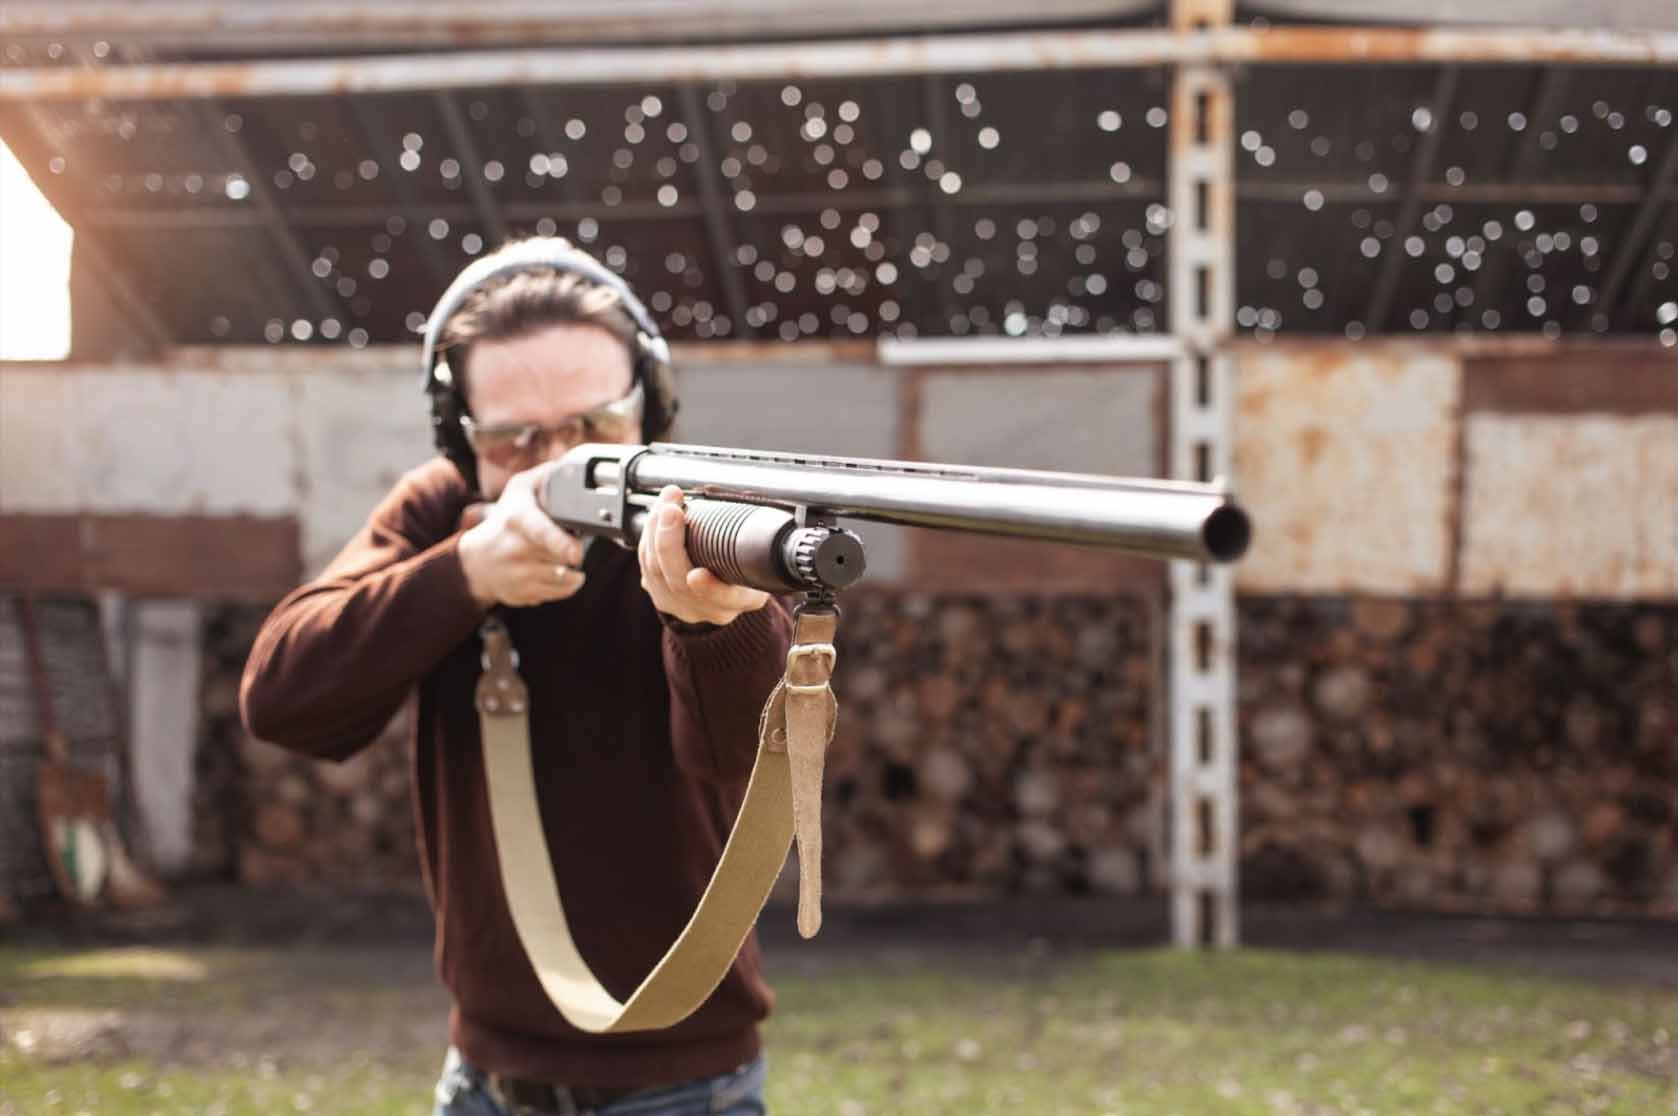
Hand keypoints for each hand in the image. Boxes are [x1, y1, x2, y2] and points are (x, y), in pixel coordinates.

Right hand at [458, 463, 586, 607]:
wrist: (475, 560)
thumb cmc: (504, 520)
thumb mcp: (519, 489)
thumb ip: (545, 476)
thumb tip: (569, 466)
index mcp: (517, 519)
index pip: (540, 533)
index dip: (561, 544)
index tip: (576, 554)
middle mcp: (515, 549)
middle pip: (560, 557)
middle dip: (574, 551)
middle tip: (571, 543)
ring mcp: (518, 575)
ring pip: (563, 578)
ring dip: (574, 570)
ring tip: (566, 558)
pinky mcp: (522, 594)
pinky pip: (558, 593)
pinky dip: (567, 585)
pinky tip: (559, 572)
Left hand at [638, 486, 769, 625]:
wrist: (728, 589)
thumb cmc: (747, 564)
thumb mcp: (763, 555)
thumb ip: (757, 541)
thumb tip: (756, 510)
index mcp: (742, 600)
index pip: (725, 600)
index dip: (710, 589)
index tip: (697, 575)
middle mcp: (711, 609)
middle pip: (679, 582)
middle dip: (669, 542)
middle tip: (671, 509)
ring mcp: (682, 606)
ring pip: (656, 573)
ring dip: (655, 530)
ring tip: (665, 501)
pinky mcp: (660, 596)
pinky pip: (645, 567)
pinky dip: (648, 536)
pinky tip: (656, 515)